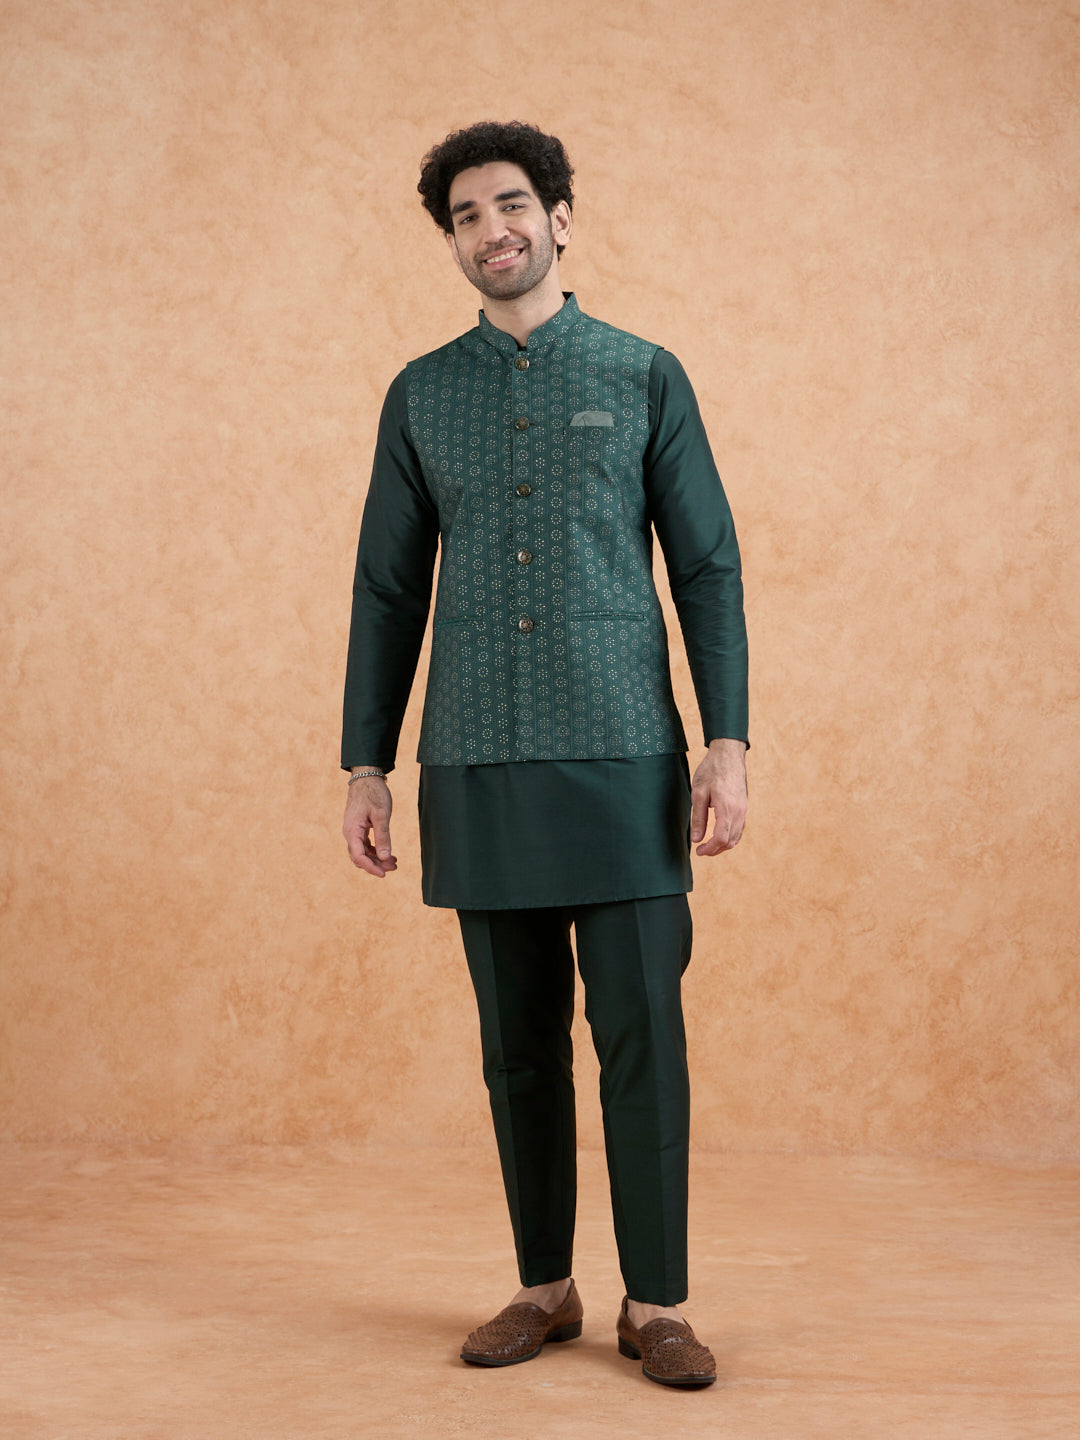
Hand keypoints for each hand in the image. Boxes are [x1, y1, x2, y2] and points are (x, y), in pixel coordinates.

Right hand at [342, 775, 396, 876]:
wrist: (366, 777)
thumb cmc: (373, 793)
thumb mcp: (381, 814)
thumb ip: (383, 836)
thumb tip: (385, 857)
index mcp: (352, 831)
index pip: (358, 857)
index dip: (371, 867)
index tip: (384, 873)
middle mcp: (350, 833)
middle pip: (360, 857)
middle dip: (376, 864)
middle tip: (394, 866)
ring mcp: (354, 831)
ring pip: (363, 852)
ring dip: (377, 858)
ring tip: (394, 862)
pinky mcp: (359, 828)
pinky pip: (365, 845)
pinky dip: (376, 850)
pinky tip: (388, 853)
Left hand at [690, 739, 747, 855]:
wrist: (728, 754)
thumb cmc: (711, 770)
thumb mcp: (698, 793)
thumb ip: (698, 818)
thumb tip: (696, 839)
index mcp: (727, 808)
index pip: (721, 838)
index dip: (710, 849)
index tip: (698, 851)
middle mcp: (739, 811)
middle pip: (730, 841)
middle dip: (715, 850)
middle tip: (700, 850)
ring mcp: (744, 809)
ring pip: (736, 836)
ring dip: (723, 845)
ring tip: (708, 845)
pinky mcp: (744, 806)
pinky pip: (740, 828)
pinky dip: (730, 837)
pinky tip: (719, 835)